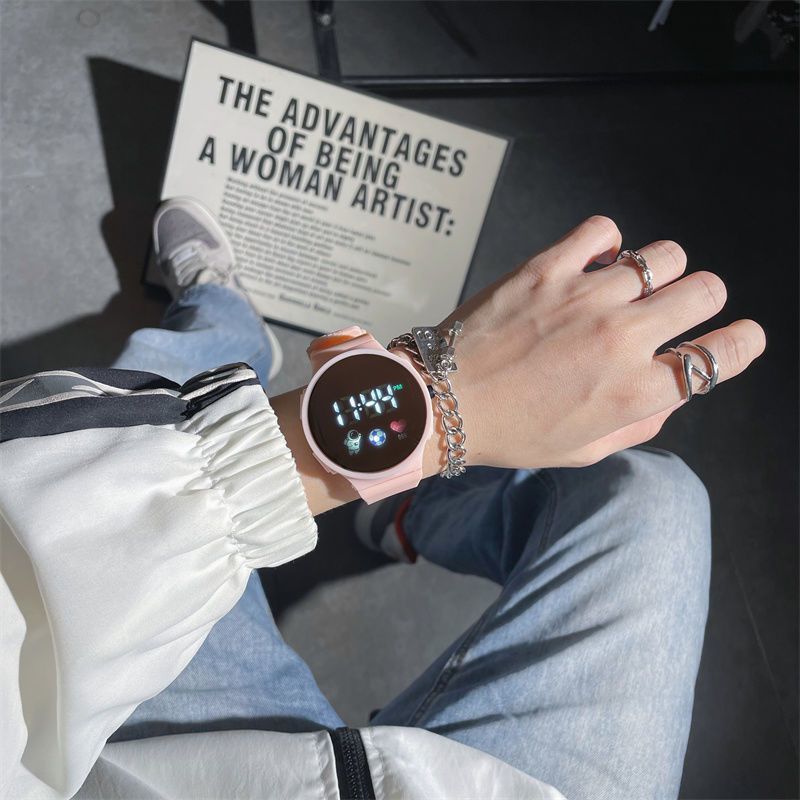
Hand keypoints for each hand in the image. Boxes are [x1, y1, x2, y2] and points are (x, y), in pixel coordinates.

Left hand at [441, 216, 765, 468]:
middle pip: (706, 291)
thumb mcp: (584, 450)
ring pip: (663, 255)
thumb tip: (671, 389)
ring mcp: (584, 299)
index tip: (739, 338)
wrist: (442, 403)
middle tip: (674, 309)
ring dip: (658, 270)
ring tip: (629, 286)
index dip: (742, 343)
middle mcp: (620, 340)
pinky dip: (609, 241)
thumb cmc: (510, 433)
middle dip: (703, 300)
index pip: (720, 356)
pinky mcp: (547, 269)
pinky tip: (595, 261)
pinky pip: (603, 230)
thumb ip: (640, 422)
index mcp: (634, 393)